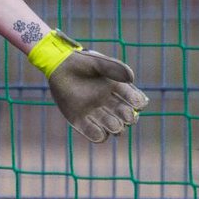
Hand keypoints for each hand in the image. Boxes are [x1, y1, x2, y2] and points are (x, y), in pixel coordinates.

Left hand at [28, 29, 148, 142]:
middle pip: (124, 116)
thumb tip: (132, 79)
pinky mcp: (80, 121)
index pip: (133, 99)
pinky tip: (101, 132)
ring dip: (116, 128)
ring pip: (111, 127)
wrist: (59, 66)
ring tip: (115, 126)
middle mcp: (108, 102)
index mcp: (117, 88)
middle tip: (128, 117)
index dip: (138, 103)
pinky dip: (98, 136)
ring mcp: (95, 113)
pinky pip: (94, 134)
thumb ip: (115, 68)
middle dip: (129, 118)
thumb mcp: (99, 63)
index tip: (138, 104)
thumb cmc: (80, 62)